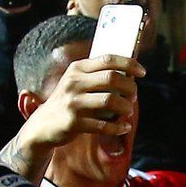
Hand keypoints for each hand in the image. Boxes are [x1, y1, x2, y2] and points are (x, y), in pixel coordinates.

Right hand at [17, 55, 140, 152]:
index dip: (129, 64)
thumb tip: (129, 75)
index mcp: (77, 69)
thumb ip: (96, 76)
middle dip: (129, 87)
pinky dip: (118, 127)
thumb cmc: (67, 102)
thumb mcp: (76, 82)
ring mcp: (73, 103)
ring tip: (129, 111)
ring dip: (126, 107)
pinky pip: (103, 124)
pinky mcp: (74, 122)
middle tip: (134, 96)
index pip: (108, 59)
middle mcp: (74, 83)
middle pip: (112, 78)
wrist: (43, 125)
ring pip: (110, 100)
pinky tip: (124, 127)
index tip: (142, 72)